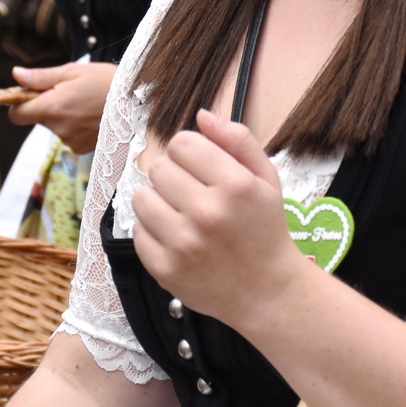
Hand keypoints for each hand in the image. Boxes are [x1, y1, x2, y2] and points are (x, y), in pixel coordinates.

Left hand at [10, 63, 118, 153]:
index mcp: (52, 107)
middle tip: (69, 91)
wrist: (138, 102)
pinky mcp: (82, 148)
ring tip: (86, 102)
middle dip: (47, 106)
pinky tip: (92, 115)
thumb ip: (41, 77)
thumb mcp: (73, 72)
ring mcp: (71, 141)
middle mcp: (59, 128)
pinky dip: (76, 126)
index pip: (16, 115)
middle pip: (38, 119)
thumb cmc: (106, 82)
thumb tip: (16, 75)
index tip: (29, 94)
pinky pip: (70, 136)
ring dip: (64, 116)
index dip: (18, 104)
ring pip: (55, 127)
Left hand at [131, 110, 306, 326]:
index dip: (190, 151)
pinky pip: (137, 231)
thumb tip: (201, 116)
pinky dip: (152, 230)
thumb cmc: (266, 228)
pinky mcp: (165, 269)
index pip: (182, 143)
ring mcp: (183, 244)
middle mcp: (207, 213)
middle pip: (159, 168)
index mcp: (235, 185)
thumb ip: (237, 140)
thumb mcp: (266, 178)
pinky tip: (175, 236)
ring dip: (158, 200)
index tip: (200, 167)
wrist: (268, 291)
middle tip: (192, 192)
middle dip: (173, 175)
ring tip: (180, 212)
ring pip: (141, 197)